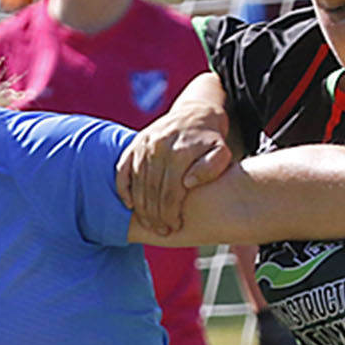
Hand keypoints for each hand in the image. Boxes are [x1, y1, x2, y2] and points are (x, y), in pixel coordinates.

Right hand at [117, 110, 233, 237]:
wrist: (196, 113)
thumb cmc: (211, 141)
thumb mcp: (221, 153)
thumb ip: (211, 168)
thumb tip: (188, 183)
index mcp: (179, 151)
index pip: (169, 193)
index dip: (170, 214)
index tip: (174, 227)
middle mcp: (158, 147)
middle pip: (152, 192)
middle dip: (155, 216)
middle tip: (161, 231)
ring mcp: (143, 145)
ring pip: (137, 185)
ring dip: (141, 209)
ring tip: (149, 225)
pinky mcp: (134, 145)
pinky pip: (122, 171)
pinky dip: (123, 189)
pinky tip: (130, 205)